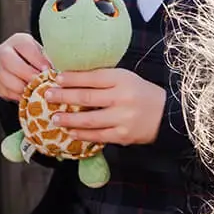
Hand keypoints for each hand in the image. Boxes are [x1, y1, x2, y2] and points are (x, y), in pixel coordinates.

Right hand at [0, 33, 51, 101]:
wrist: (30, 69)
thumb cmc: (40, 62)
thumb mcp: (45, 56)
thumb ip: (48, 61)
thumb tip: (55, 72)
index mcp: (18, 41)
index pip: (24, 46)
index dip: (36, 59)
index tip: (47, 69)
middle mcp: (4, 52)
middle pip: (8, 60)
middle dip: (25, 72)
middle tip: (39, 81)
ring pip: (4, 77)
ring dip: (21, 86)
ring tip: (35, 91)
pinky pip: (5, 91)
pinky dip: (17, 95)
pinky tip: (28, 96)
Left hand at [44, 67, 165, 145]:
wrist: (166, 114)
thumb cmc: (140, 93)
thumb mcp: (125, 78)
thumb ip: (103, 79)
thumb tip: (71, 78)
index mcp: (122, 79)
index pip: (92, 77)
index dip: (71, 78)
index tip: (56, 78)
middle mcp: (122, 98)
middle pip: (86, 98)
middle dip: (63, 97)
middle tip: (47, 96)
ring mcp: (123, 118)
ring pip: (89, 119)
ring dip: (68, 119)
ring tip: (54, 117)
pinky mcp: (123, 135)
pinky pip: (98, 135)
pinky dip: (82, 134)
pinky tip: (71, 132)